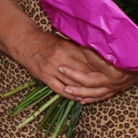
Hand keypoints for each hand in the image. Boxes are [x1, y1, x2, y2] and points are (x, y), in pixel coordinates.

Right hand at [17, 31, 137, 103]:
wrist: (24, 42)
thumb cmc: (45, 40)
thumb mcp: (63, 39)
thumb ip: (78, 47)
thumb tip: (97, 51)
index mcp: (68, 48)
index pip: (89, 60)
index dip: (102, 67)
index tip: (113, 72)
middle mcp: (61, 59)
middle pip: (84, 72)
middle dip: (97, 79)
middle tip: (110, 86)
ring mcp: (52, 69)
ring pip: (73, 83)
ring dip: (86, 90)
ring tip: (97, 94)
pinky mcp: (45, 77)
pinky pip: (60, 90)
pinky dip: (71, 95)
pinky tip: (79, 98)